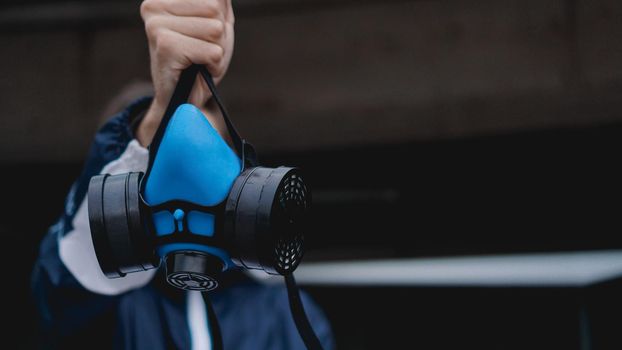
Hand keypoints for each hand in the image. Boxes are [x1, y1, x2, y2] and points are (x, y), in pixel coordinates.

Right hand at [137, 0, 234, 145]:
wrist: (182, 101)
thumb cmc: (200, 61)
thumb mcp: (216, 24)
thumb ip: (220, 3)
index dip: (219, 20)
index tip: (202, 37)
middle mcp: (153, 6)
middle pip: (215, 11)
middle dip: (219, 37)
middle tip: (202, 53)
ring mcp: (156, 25)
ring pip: (216, 30)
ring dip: (216, 51)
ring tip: (200, 61)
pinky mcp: (165, 46)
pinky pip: (213, 51)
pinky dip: (214, 65)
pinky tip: (198, 70)